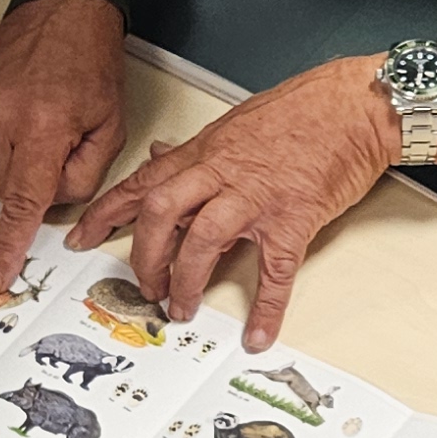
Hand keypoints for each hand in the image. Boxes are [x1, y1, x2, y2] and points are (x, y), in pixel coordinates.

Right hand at [0, 0, 131, 293]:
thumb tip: (52, 205)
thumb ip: (84, 177)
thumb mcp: (110, 127)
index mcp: (41, 126)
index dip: (10, 243)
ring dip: (12, 157)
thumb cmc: (91, 63)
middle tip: (54, 145)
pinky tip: (16, 108)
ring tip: (36, 118)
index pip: (22, 201)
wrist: (64, 7)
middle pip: (6, 186)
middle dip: (31, 179)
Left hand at [70, 52, 400, 350]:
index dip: (106, 213)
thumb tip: (161, 158)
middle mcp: (223, 172)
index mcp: (205, 152)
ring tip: (181, 308)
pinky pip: (274, 269)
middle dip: (145, 256)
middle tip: (144, 288)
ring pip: (203, 239)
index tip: (81, 238)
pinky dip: (266, 307)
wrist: (355, 105)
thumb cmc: (303, 112)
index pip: (142, 183)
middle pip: (161, 214)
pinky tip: (258, 332)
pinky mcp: (294, 217)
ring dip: (186, 280)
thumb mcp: (235, 124)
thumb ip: (196, 150)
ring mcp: (257, 196)